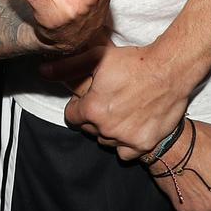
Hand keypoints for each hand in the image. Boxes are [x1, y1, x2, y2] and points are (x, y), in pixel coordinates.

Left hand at [45, 42, 187, 157]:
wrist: (168, 71)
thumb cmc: (132, 62)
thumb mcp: (96, 57)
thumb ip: (67, 67)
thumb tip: (42, 72)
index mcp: (92, 109)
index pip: (72, 115)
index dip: (79, 104)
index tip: (89, 96)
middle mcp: (107, 129)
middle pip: (88, 129)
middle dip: (93, 117)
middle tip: (107, 100)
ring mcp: (126, 140)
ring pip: (106, 141)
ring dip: (108, 130)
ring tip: (120, 110)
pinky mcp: (144, 145)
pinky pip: (126, 152)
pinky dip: (125, 142)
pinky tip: (131, 125)